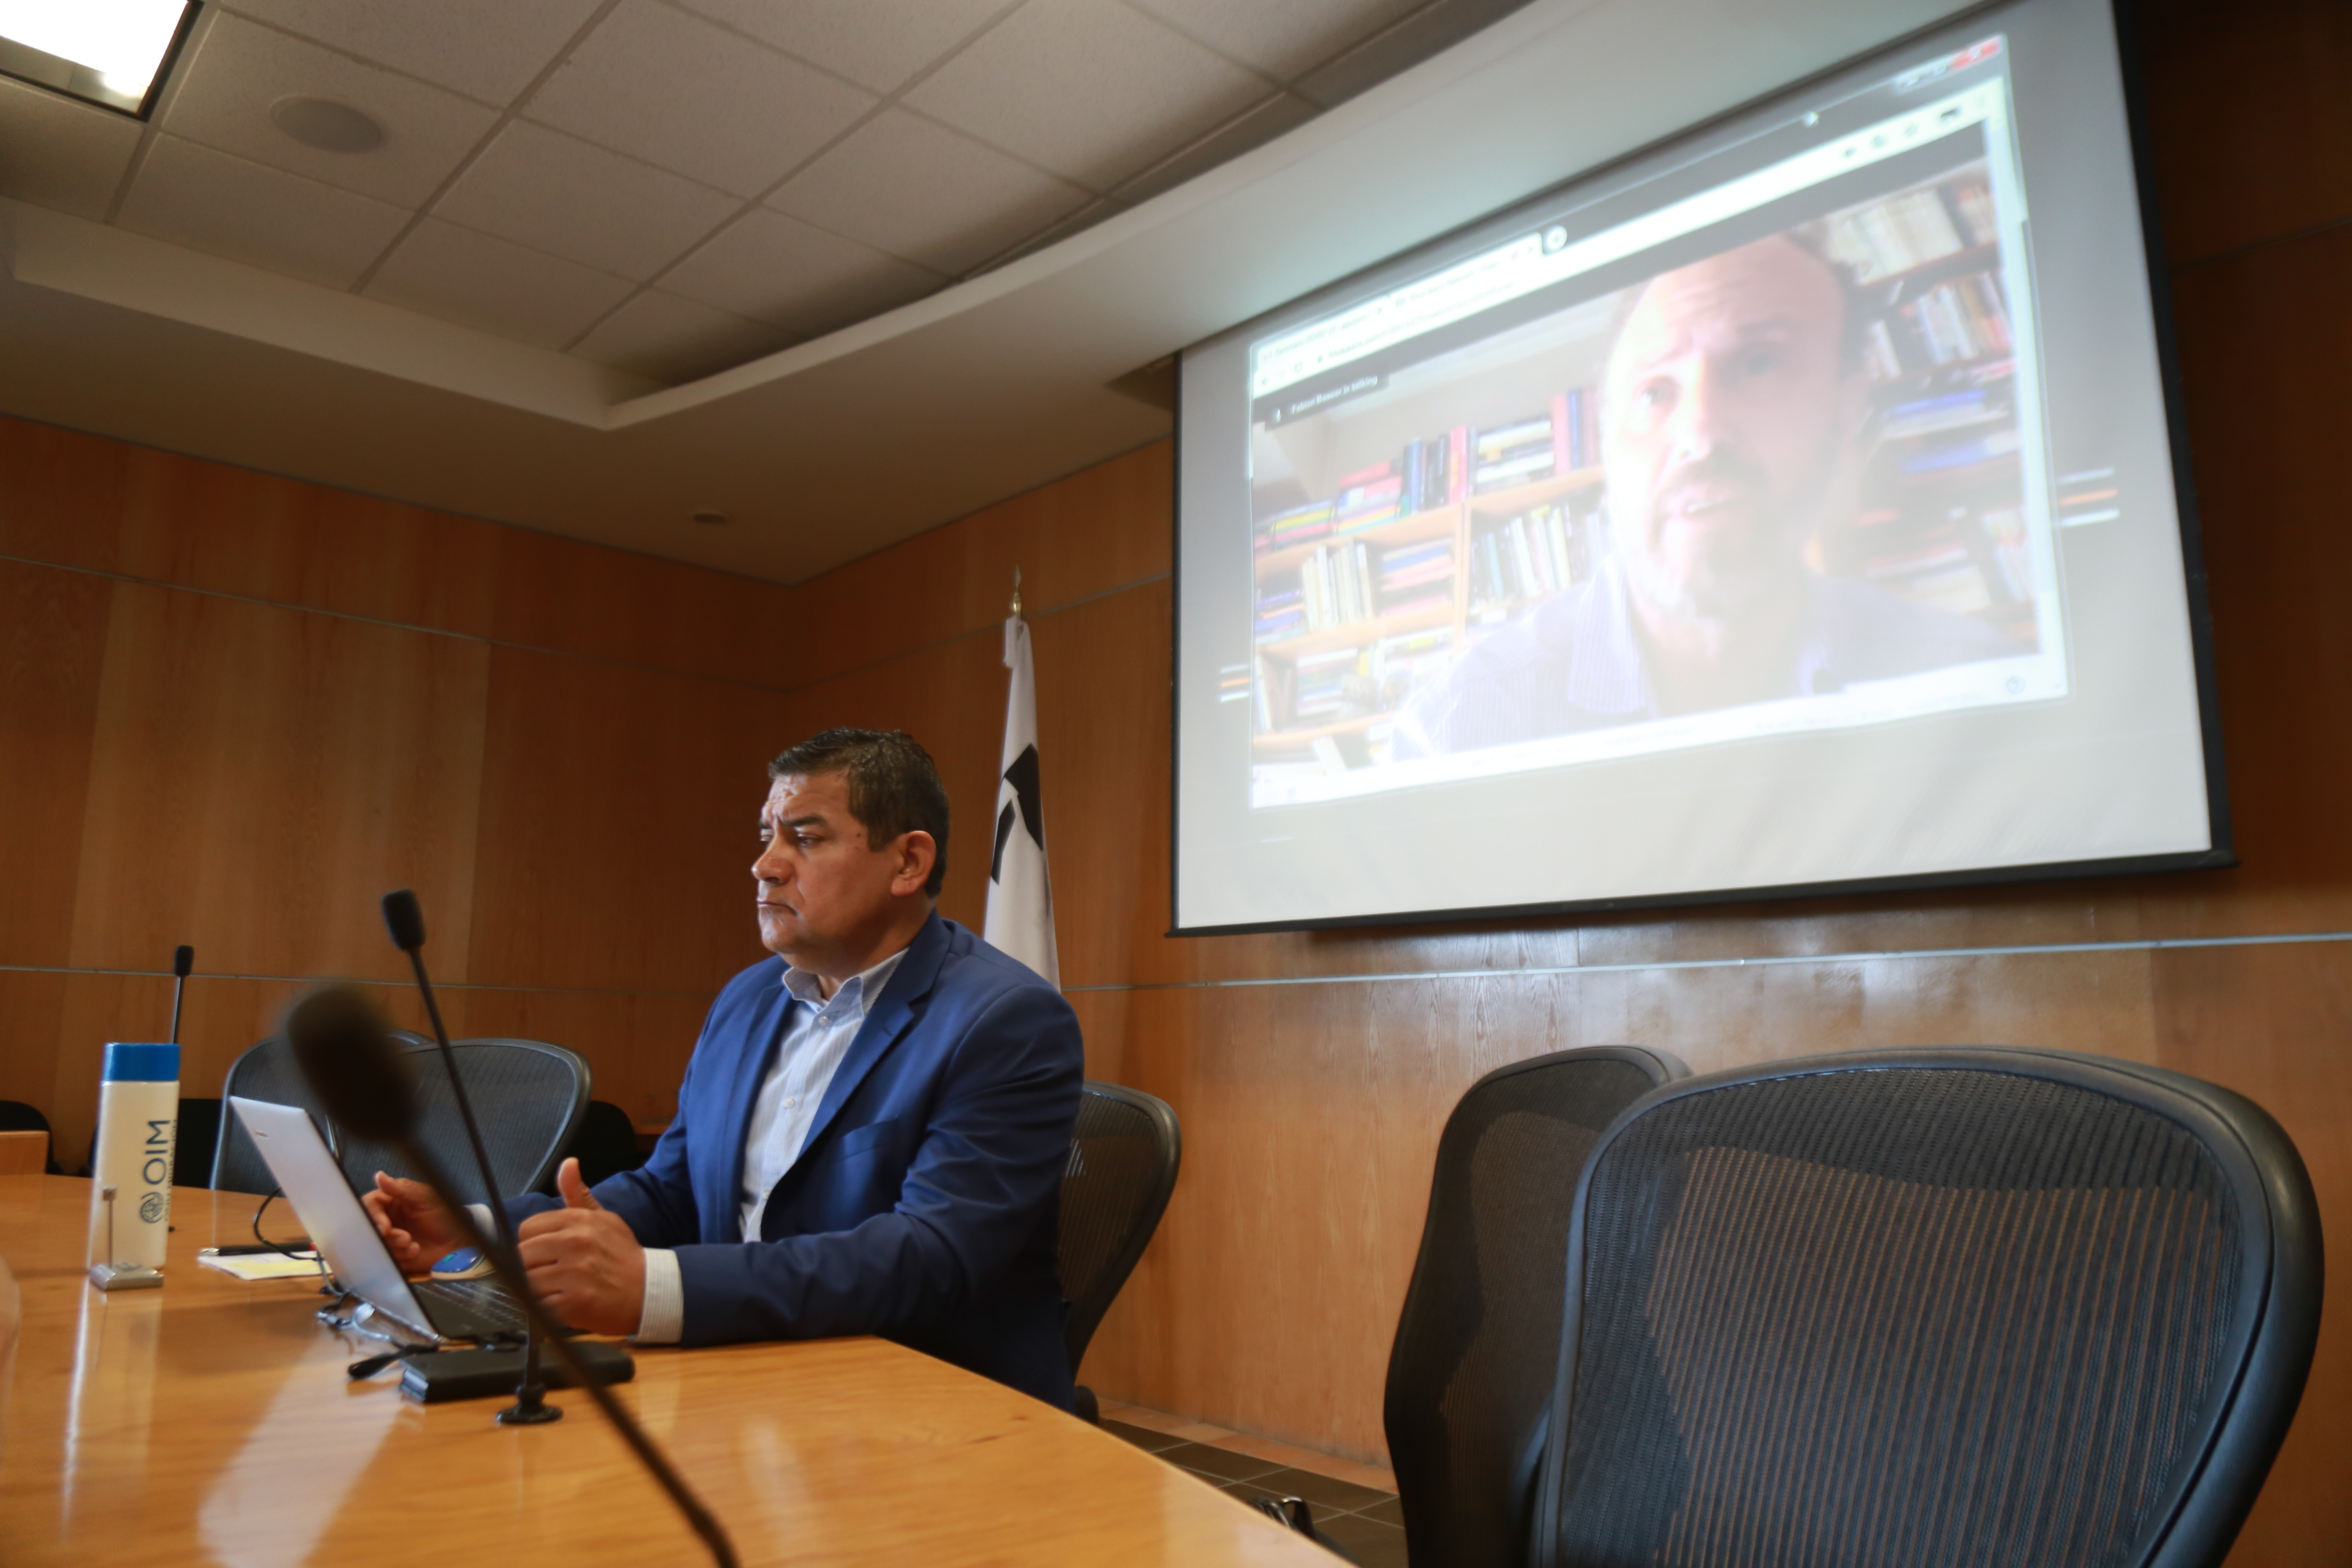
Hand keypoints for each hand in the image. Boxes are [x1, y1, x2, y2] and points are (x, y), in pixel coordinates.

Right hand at [361, 1172, 463, 1272]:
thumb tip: (379, 1175)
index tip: (385, 1227)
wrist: (457, 1241)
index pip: (369, 1205)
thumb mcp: (425, 1198)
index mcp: (390, 1201)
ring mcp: (389, 1238)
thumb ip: (401, 1188)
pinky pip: (386, 1258)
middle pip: (369, 1227)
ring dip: (396, 1246)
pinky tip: (416, 1251)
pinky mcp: (394, 1254)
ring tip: (413, 1243)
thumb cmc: (443, 1214)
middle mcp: (386, 1219)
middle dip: (387, 1235)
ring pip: (377, 1244)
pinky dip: (401, 1256)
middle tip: (405, 1238)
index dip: (373, 1216)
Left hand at [517, 1159, 644, 1336]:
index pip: (527, 1229)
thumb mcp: (604, 1218)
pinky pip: (538, 1305)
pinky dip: (545, 1308)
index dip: (532, 1242)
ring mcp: (573, 1274)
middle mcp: (574, 1243)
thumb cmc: (622, 1254)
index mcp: (578, 1220)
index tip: (546, 1252)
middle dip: (531, 1267)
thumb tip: (568, 1163)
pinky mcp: (573, 1303)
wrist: (649, 1289)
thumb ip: (578, 1194)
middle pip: (522, 1256)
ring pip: (527, 1281)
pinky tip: (562, 1303)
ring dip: (537, 1289)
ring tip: (557, 1289)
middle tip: (550, 1273)